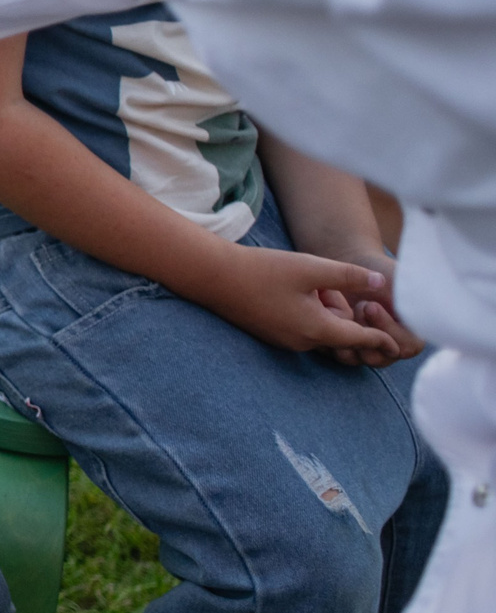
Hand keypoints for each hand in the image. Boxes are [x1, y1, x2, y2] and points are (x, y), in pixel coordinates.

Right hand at [196, 245, 405, 362]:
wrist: (213, 276)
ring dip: (326, 308)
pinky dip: (309, 309)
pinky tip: (296, 286)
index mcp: (316, 330)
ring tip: (314, 280)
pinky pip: (302, 326)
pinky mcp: (271, 332)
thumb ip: (350, 277)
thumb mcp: (312, 268)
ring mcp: (284, 339)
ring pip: (321, 327)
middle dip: (345, 310)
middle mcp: (302, 342)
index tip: (399, 343)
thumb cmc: (263, 271)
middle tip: (332, 283)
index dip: (382, 339)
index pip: (360, 341)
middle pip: (340, 332)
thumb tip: (381, 286)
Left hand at [312, 249, 425, 366]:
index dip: (389, 329)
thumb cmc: (379, 270)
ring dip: (344, 342)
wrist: (350, 266)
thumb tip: (426, 308)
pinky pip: (334, 353)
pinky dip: (326, 341)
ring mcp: (366, 348)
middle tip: (352, 310)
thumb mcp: (399, 279)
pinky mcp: (343, 345)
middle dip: (365, 337)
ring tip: (335, 315)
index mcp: (411, 332)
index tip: (370, 305)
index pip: (406, 345)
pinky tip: (319, 320)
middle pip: (381, 358)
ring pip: (357, 359)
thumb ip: (413, 296)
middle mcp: (390, 345)